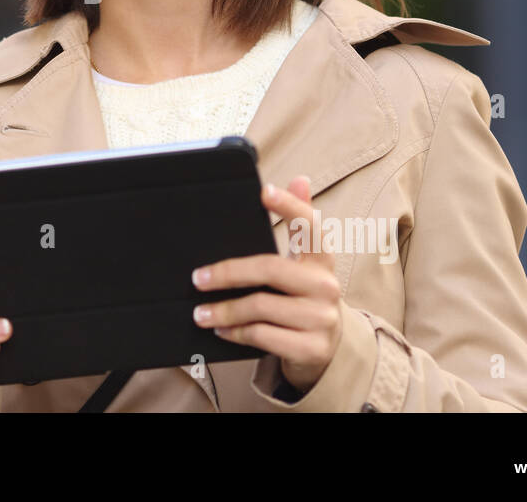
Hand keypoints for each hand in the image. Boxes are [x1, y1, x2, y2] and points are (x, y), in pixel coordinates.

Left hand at [191, 175, 342, 393]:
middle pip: (269, 268)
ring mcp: (321, 318)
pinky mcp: (312, 347)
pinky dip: (236, 332)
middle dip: (227, 273)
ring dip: (224, 310)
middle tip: (198, 278)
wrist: (327, 348)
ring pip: (260, 307)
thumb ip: (300, 222)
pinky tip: (222, 330)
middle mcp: (326, 285)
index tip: (264, 191)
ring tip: (201, 313)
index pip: (310, 225)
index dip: (289, 206)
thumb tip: (300, 179)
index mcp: (322, 259)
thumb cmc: (304, 296)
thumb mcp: (305, 262)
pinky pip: (263, 335)